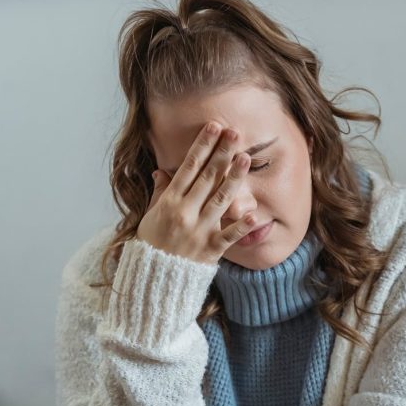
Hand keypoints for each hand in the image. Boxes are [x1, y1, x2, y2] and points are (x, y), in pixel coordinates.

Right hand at [137, 122, 257, 264]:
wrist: (154, 278)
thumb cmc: (152, 244)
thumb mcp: (150, 216)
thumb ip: (160, 193)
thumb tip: (162, 171)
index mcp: (169, 201)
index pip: (189, 167)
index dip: (202, 146)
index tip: (214, 127)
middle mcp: (185, 212)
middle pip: (207, 177)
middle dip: (222, 153)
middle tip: (235, 133)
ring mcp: (199, 230)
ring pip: (220, 200)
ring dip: (234, 178)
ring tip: (246, 158)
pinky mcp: (211, 249)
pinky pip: (229, 236)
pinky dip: (241, 226)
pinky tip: (254, 214)